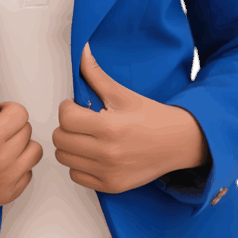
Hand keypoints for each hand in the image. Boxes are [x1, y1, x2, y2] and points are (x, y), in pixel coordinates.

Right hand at [0, 56, 43, 211]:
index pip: (20, 114)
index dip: (6, 112)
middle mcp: (0, 161)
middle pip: (27, 131)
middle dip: (11, 128)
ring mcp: (5, 180)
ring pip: (33, 152)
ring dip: (20, 147)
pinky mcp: (7, 195)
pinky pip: (28, 173)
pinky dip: (18, 168)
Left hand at [52, 43, 209, 193]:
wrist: (178, 143)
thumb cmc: (152, 117)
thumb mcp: (123, 93)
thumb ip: (96, 74)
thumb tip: (82, 51)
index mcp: (108, 127)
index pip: (65, 118)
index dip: (67, 108)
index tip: (77, 106)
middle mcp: (106, 153)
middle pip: (60, 139)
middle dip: (67, 126)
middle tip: (82, 121)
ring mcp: (108, 172)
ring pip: (64, 159)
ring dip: (71, 146)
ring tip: (87, 137)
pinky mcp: (111, 186)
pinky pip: (76, 176)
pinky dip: (80, 165)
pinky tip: (93, 154)